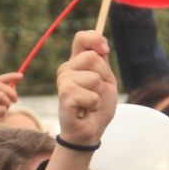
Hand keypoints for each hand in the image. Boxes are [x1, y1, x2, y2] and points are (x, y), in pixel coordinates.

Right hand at [0, 72, 21, 121]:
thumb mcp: (3, 102)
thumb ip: (7, 93)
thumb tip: (14, 84)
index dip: (11, 76)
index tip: (21, 76)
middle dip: (11, 92)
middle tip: (16, 100)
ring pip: (0, 95)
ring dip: (7, 103)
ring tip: (5, 110)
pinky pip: (0, 108)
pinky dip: (3, 113)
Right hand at [55, 31, 117, 146]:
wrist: (90, 131)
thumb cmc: (97, 107)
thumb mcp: (105, 80)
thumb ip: (102, 62)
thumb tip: (102, 45)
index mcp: (76, 62)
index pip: (81, 38)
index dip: (95, 39)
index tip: (105, 51)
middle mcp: (66, 69)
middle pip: (92, 57)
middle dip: (103, 76)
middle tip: (96, 91)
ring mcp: (63, 82)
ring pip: (94, 78)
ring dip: (99, 94)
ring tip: (90, 103)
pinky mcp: (64, 97)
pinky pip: (91, 96)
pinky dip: (95, 105)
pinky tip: (86, 110)